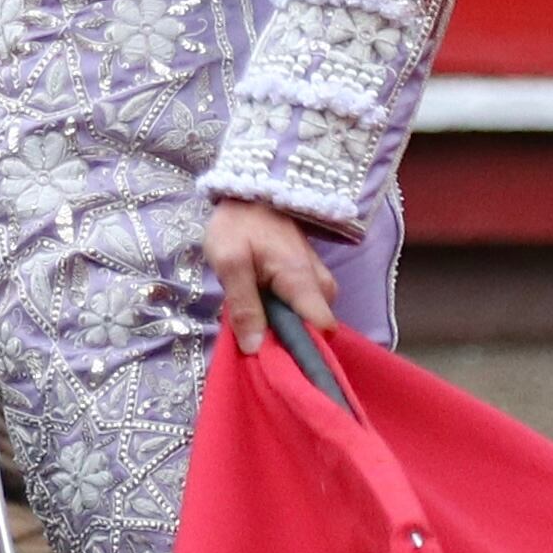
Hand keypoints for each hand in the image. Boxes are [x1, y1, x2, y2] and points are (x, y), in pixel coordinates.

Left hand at [207, 199, 335, 357]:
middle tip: (260, 342)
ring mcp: (316, 276)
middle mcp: (319, 281)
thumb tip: (254, 348)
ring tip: (257, 325)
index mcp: (301, 280)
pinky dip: (287, 312)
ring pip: (311, 315)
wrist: (247, 191)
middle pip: (318, 325)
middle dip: (292, 339)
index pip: (322, 327)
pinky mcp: (307, 274)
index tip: (280, 362)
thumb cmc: (237, 225)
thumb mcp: (230, 264)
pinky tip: (265, 312)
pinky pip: (306, 304)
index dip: (305, 349)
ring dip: (287, 324)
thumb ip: (243, 306)